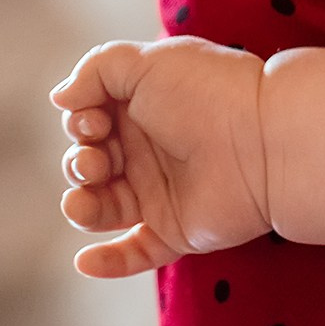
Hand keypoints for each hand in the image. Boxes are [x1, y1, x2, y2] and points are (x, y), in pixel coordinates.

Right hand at [53, 36, 273, 277]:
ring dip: (81, 206)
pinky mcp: (177, 229)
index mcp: (144, 108)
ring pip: (100, 209)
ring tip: (84, 200)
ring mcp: (162, 192)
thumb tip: (60, 98)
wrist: (265, 140)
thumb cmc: (208, 93)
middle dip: (78, 163)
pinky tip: (85, 261)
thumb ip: (96, 70)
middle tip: (97, 160)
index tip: (94, 120)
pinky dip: (107, 263)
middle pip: (88, 164)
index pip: (88, 121)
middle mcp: (151, 150)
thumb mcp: (147, 62)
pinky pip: (135, 254)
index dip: (79, 122)